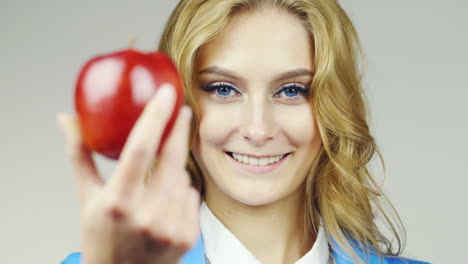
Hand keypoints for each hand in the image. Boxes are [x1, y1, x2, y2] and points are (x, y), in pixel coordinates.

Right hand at [58, 84, 199, 263]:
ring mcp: (171, 226)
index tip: (166, 94)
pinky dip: (182, 190)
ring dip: (175, 168)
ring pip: (183, 177)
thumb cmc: (101, 238)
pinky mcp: (188, 234)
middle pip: (172, 158)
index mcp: (118, 201)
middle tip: (182, 111)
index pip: (141, 148)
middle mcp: (147, 214)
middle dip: (180, 129)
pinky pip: (192, 196)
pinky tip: (166, 202)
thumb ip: (79, 156)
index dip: (155, 116)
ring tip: (158, 179)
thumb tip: (66, 120)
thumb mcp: (87, 198)